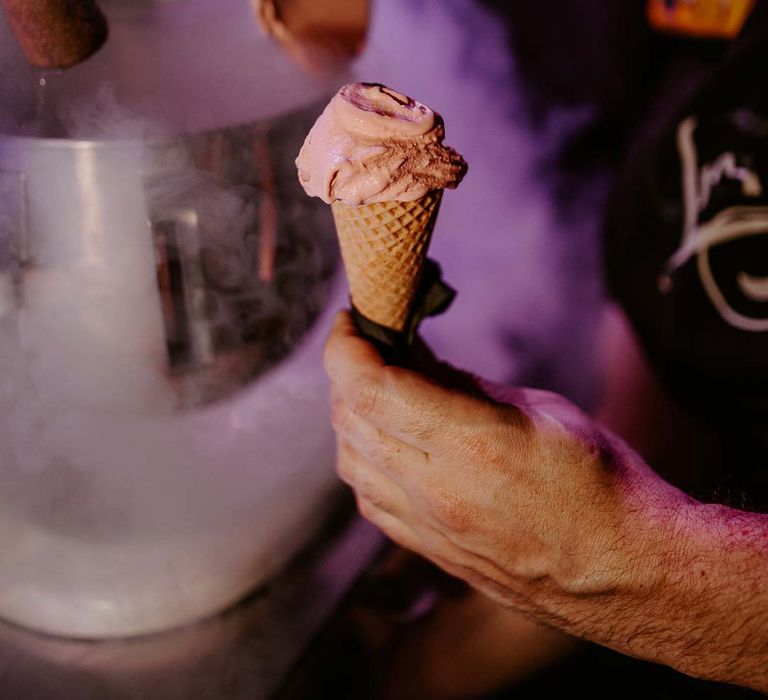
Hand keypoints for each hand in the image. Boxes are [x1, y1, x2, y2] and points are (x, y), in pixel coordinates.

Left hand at [324, 311, 693, 627]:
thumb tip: (412, 358)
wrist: (625, 572)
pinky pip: (369, 498)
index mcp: (471, 443)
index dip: (346, 346)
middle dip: (347, 371)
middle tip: (369, 346)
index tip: (352, 320)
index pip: (369, 387)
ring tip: (376, 389)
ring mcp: (428, 527)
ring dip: (350, 415)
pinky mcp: (429, 551)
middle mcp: (436, 490)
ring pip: (350, 461)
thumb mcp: (539, 410)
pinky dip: (363, 459)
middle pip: (350, 419)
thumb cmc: (599, 480)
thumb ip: (464, 386)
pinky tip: (386, 442)